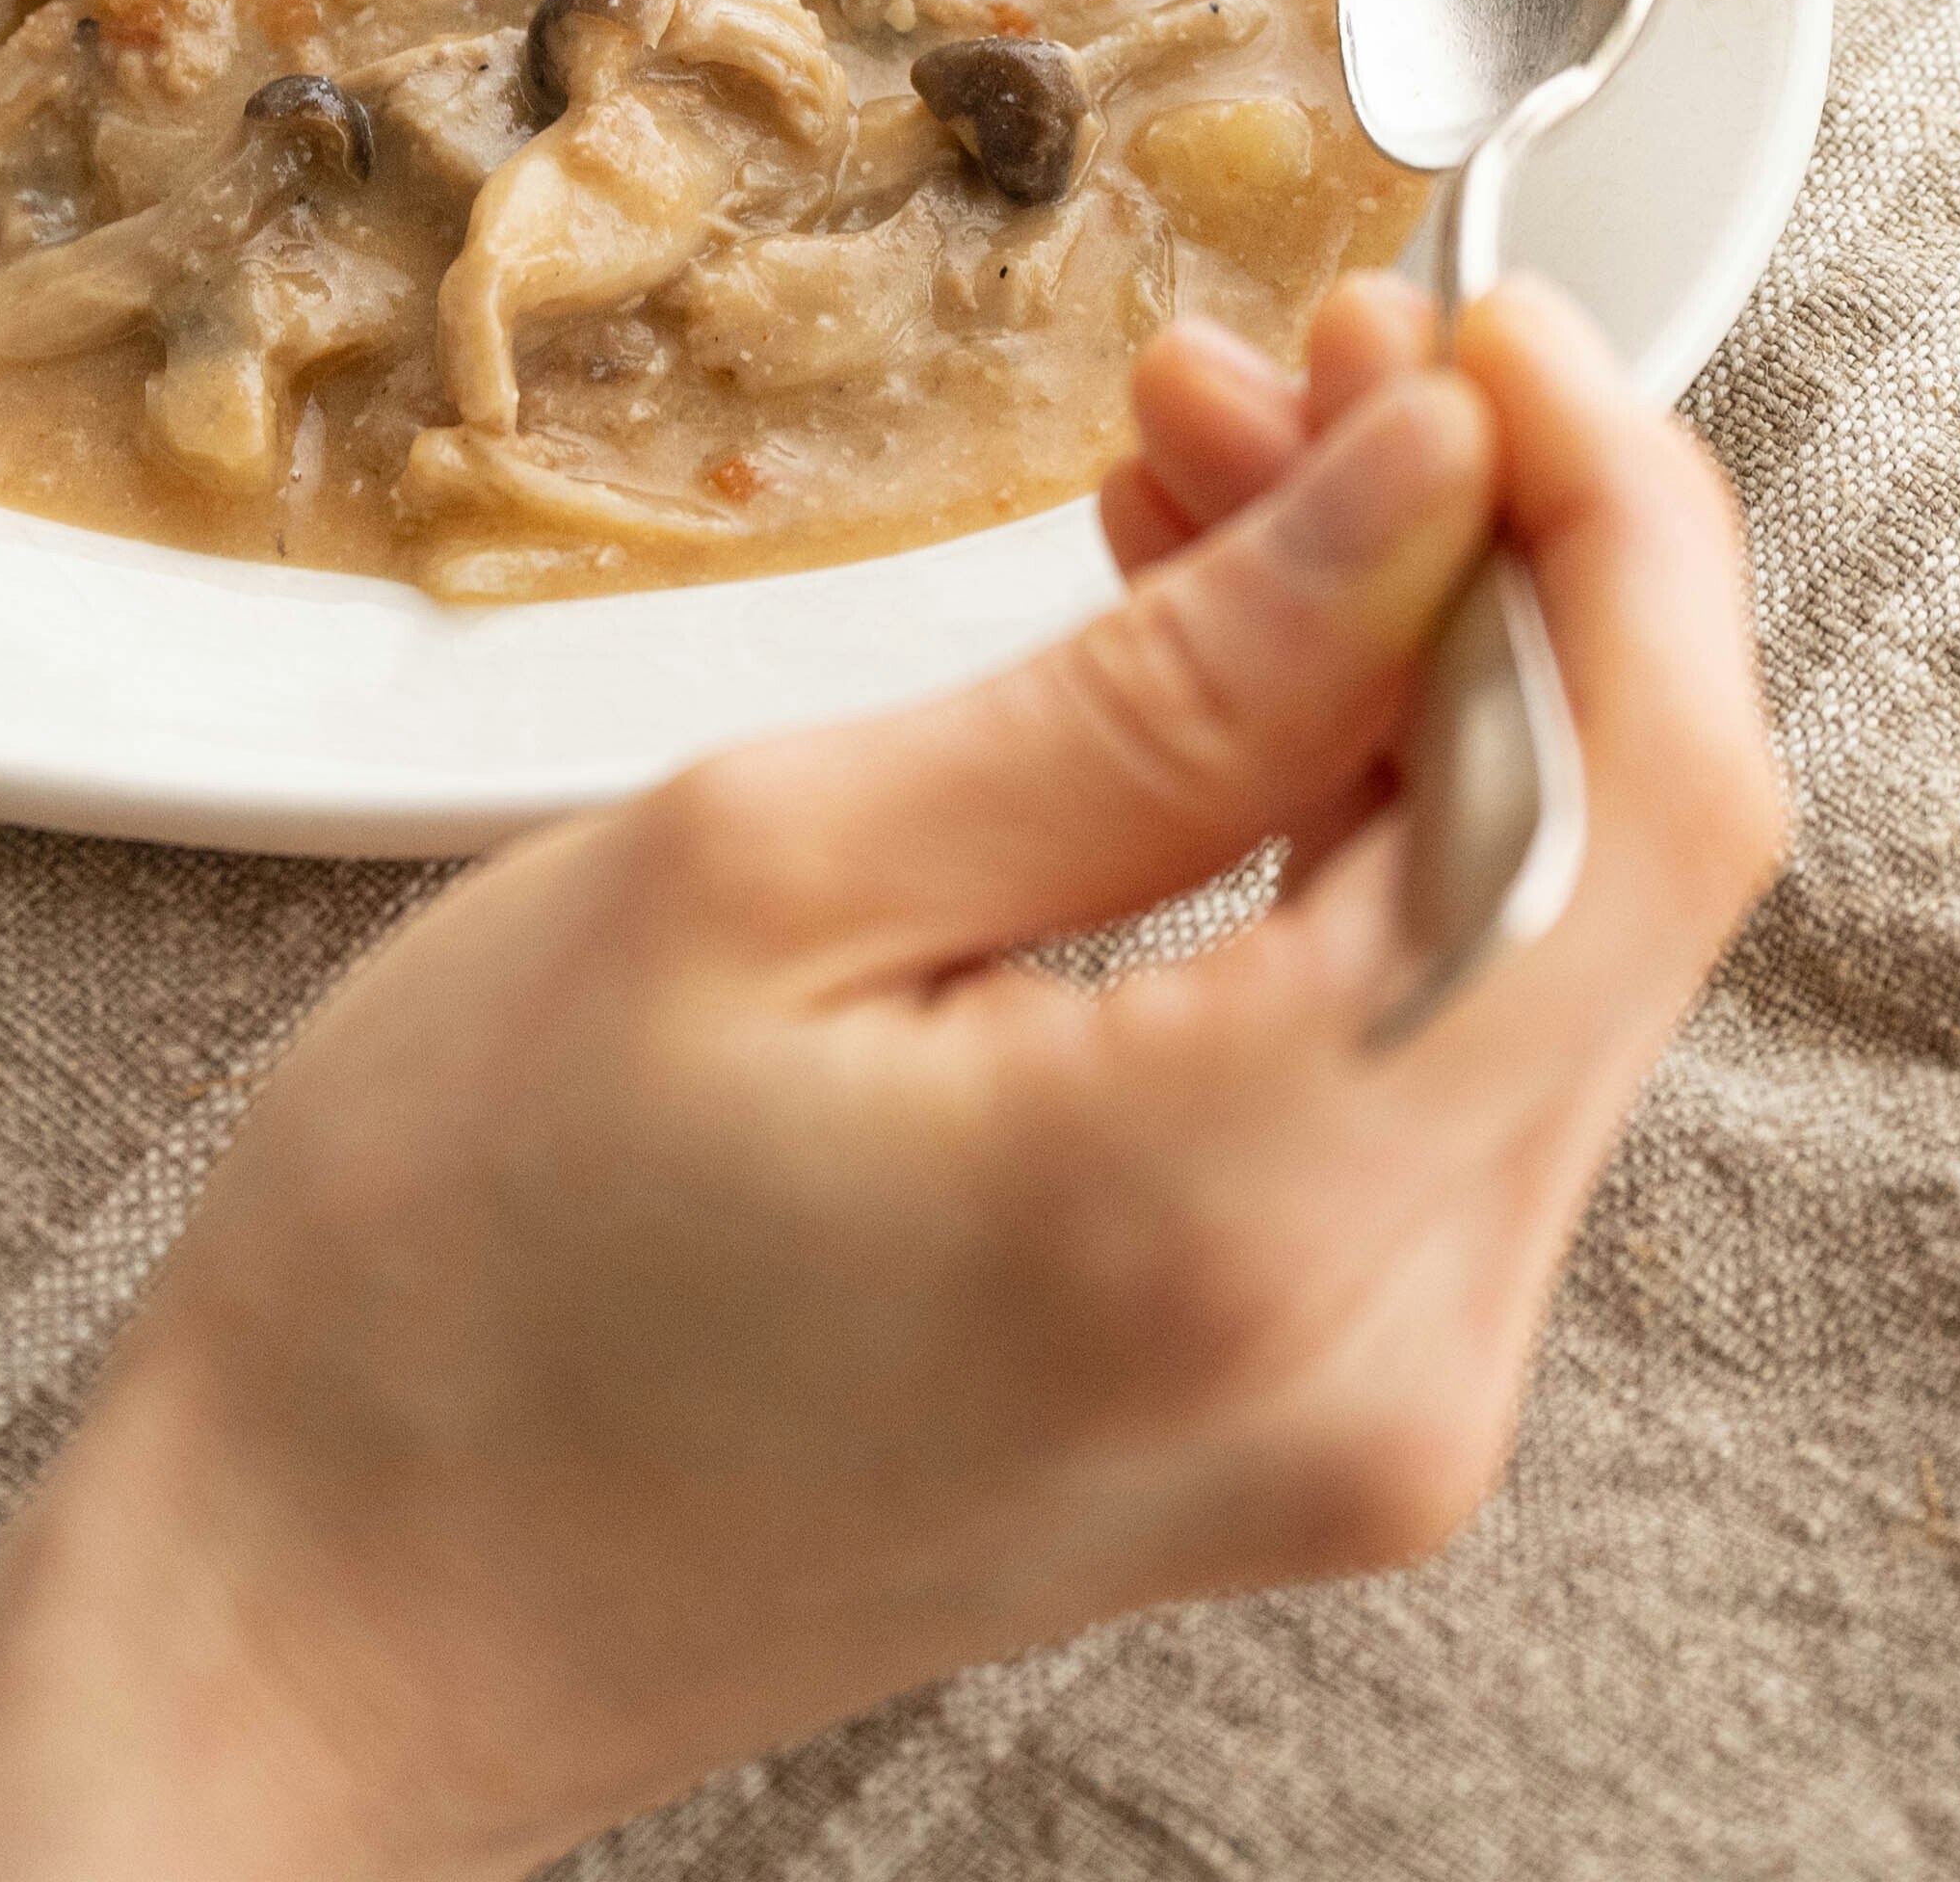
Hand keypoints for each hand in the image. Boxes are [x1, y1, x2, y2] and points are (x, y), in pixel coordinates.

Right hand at [0, 275, 1783, 1880]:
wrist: (327, 1629)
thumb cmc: (457, 1282)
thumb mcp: (762, 873)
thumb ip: (1162, 684)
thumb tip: (1427, 481)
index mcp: (1240, 1221)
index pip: (1631, 799)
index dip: (1605, 513)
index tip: (1472, 329)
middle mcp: (1378, 1362)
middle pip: (1620, 863)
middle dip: (1490, 559)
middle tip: (1281, 364)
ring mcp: (1366, 1419)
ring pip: (1539, 944)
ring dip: (1417, 679)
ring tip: (1201, 488)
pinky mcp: (1306, 1415)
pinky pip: (1432, 1061)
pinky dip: (1358, 840)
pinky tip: (1212, 694)